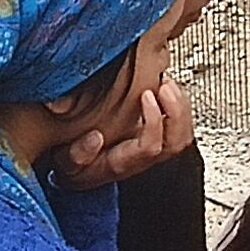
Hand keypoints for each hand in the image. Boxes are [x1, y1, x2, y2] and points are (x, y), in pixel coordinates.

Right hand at [51, 79, 194, 191]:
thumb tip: (95, 138)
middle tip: (165, 85)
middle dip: (177, 112)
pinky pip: (180, 125)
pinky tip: (165, 85)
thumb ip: (76, 156)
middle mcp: (143, 158)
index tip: (146, 95)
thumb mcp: (66, 163)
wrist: (80, 169)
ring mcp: (153, 147)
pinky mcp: (158, 135)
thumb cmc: (75, 163)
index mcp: (122, 162)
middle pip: (175, 143)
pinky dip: (179, 104)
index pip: (150, 147)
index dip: (154, 121)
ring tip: (166, 81)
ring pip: (182, 134)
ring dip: (181, 106)